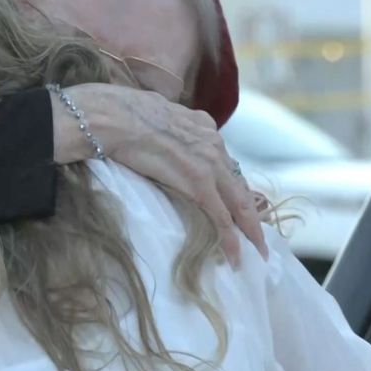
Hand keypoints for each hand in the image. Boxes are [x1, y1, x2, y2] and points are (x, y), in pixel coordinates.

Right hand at [51, 84, 267, 267]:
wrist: (111, 117)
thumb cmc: (117, 113)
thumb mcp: (150, 113)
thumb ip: (162, 126)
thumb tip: (152, 132)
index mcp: (201, 125)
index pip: (223, 161)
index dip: (230, 185)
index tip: (233, 202)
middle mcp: (213, 142)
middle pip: (238, 184)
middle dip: (250, 212)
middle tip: (258, 235)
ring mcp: (209, 163)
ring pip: (239, 203)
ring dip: (250, 230)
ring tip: (257, 251)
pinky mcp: (199, 183)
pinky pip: (221, 217)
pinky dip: (232, 239)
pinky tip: (236, 257)